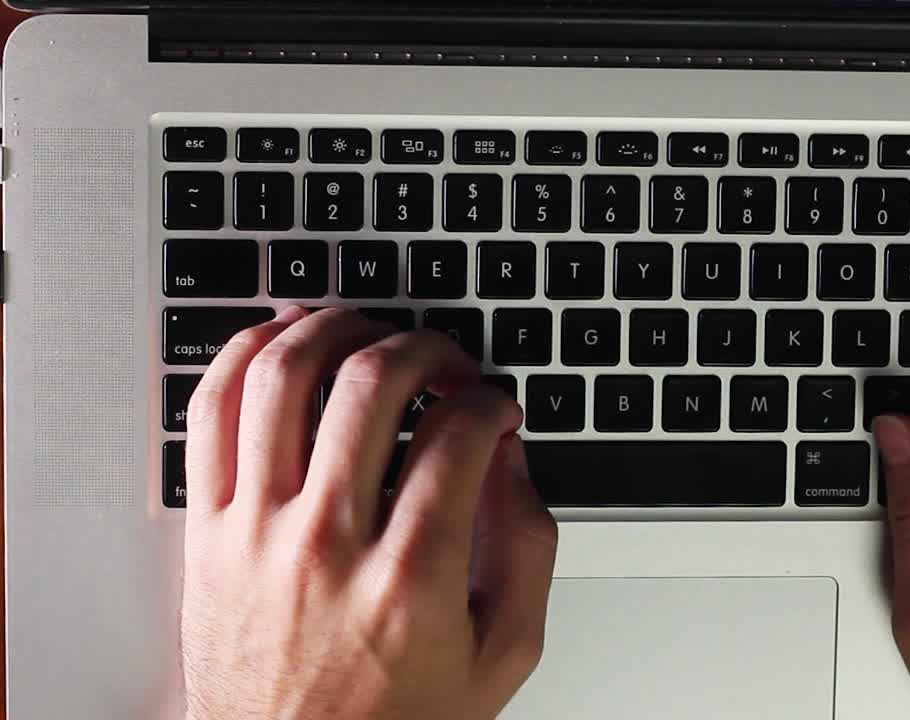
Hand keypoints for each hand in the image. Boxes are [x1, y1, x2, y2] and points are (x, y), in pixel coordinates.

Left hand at [180, 308, 557, 719]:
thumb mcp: (501, 656)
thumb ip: (527, 551)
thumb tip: (514, 463)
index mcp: (410, 579)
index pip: (458, 434)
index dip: (491, 399)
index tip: (495, 407)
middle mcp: (327, 544)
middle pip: (373, 385)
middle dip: (427, 348)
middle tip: (447, 363)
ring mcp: (258, 531)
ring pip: (283, 378)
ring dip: (336, 329)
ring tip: (369, 331)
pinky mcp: (210, 530)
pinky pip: (210, 412)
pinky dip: (245, 354)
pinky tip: (282, 339)